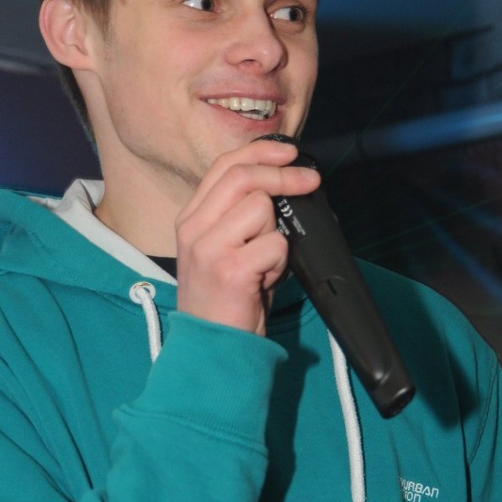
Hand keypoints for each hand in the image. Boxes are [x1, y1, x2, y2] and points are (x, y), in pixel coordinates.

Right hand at [175, 139, 320, 335]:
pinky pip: (275, 244)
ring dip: (277, 234)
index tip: (291, 152)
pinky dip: (280, 262)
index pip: (225, 166)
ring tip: (266, 262)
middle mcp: (193, 228)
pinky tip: (266, 280)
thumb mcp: (226, 249)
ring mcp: (208, 248)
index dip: (261, 152)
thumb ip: (242, 216)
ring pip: (261, 208)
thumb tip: (286, 186)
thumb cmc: (227, 301)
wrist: (213, 349)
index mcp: (191, 219)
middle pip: (243, 176)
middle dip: (284, 175)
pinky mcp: (230, 269)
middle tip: (310, 181)